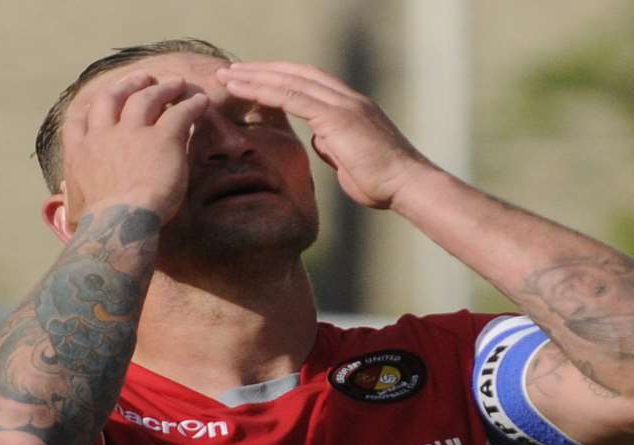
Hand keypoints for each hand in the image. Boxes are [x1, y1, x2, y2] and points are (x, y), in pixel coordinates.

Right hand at [61, 75, 210, 223]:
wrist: (120, 223)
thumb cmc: (100, 224)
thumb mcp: (76, 205)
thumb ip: (74, 194)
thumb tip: (66, 196)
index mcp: (80, 153)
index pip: (78, 120)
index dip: (89, 107)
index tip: (97, 100)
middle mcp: (103, 135)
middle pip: (112, 98)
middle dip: (127, 85)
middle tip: (142, 79)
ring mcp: (132, 133)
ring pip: (145, 98)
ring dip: (161, 88)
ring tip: (176, 83)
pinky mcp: (162, 138)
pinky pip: (179, 112)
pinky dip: (190, 104)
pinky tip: (200, 101)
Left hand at [216, 61, 437, 208]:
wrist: (406, 185)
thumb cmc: (382, 181)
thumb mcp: (349, 159)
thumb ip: (333, 144)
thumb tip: (318, 139)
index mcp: (350, 106)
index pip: (308, 82)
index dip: (278, 78)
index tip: (252, 80)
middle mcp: (346, 97)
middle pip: (295, 73)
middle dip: (262, 70)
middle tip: (232, 70)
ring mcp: (342, 103)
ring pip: (290, 80)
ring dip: (255, 76)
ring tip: (227, 76)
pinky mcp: (336, 116)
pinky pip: (292, 97)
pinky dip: (264, 90)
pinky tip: (242, 90)